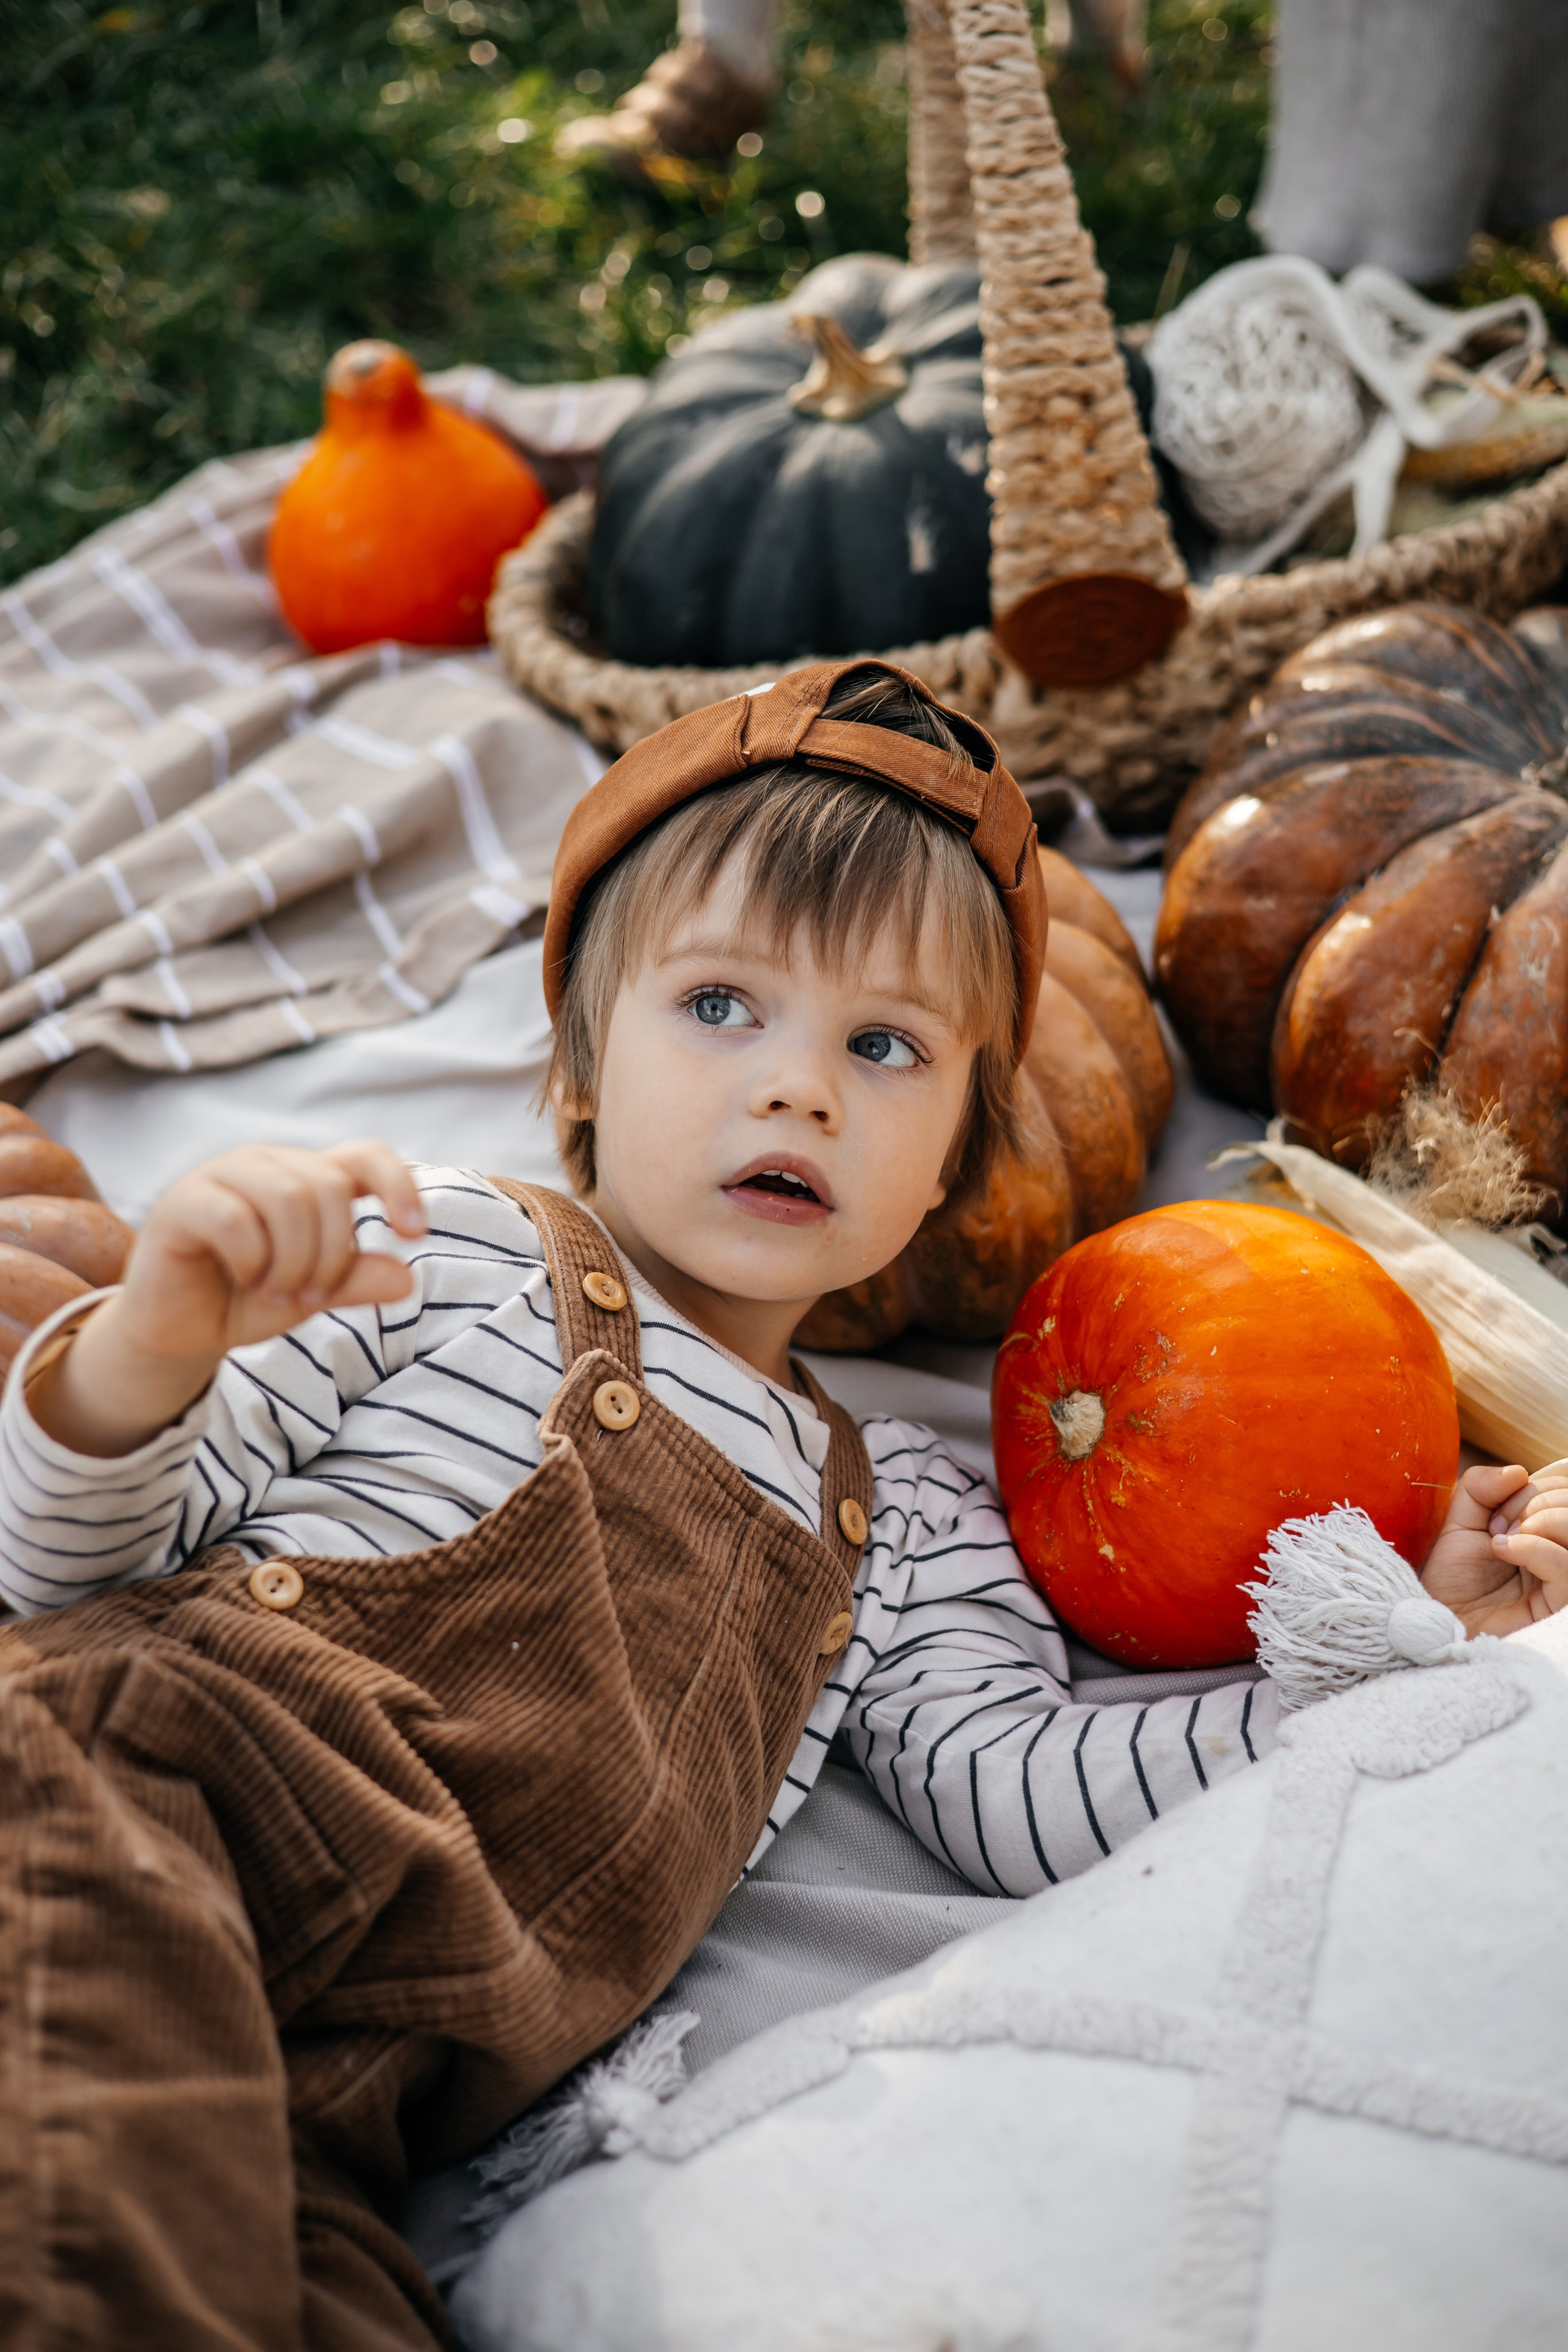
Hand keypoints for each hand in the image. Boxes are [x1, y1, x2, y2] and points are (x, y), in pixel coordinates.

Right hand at [28, 1141, 425, 1457]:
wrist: (179, 1328)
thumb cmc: (247, 1300)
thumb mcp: (312, 1296)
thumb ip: (355, 1282)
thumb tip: (406, 1278)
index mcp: (308, 1178)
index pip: (366, 1156)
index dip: (398, 1185)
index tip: (414, 1233)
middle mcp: (270, 1164)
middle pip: (329, 1186)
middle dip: (331, 1253)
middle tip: (309, 1296)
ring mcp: (224, 1174)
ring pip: (288, 1197)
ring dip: (293, 1261)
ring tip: (277, 1292)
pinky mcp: (184, 1199)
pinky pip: (235, 1219)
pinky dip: (251, 1260)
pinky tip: (245, 1279)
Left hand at [1421, 1460, 1567, 1637]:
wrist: (1440, 1621)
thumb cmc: (1453, 1577)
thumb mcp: (1459, 1521)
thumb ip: (1481, 1487)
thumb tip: (1518, 1470)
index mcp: (1545, 1527)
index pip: (1562, 1488)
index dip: (1530, 1490)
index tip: (1494, 1515)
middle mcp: (1561, 1549)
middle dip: (1534, 1501)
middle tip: (1498, 1527)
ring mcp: (1564, 1577)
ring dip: (1539, 1520)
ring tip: (1503, 1540)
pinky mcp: (1562, 1603)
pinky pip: (1567, 1566)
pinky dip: (1536, 1548)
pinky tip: (1506, 1551)